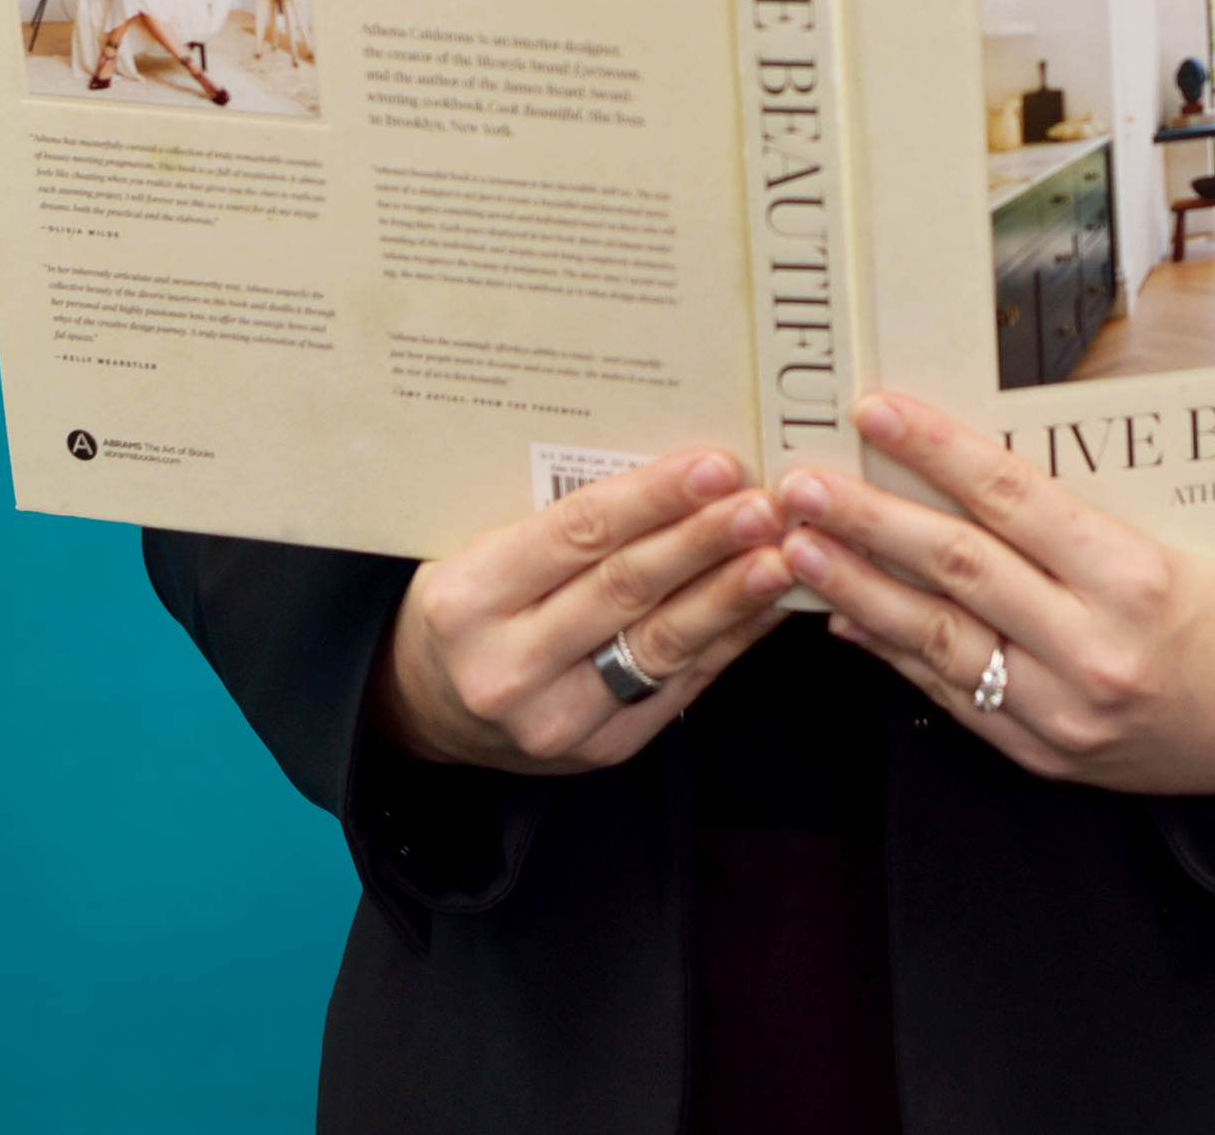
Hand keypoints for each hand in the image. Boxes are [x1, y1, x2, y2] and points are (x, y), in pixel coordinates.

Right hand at [374, 448, 791, 775]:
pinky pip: (679, 685)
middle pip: (624, 589)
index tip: (717, 465)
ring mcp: (555, 719)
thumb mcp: (484, 547)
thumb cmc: (471, 605)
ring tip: (781, 554)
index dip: (654, 499)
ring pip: (660, 644)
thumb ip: (565, 518)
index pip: (577, 535)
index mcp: (468, 598)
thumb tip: (677, 472)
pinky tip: (764, 604)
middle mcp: (507, 666)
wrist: (434, 708)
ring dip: (729, 595)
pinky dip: (728, 639)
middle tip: (765, 504)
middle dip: (704, 542)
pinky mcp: (602, 749)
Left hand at [777, 393, 1214, 797]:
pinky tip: (843, 615)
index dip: (935, 451)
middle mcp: (1093, 648)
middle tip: (799, 482)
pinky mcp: (1043, 755)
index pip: (1012, 499)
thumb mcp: (1174, 536)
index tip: (876, 412)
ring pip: (936, 637)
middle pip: (957, 567)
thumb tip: (969, 467)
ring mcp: (1062, 712)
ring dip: (855, 587)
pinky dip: (890, 650)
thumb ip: (1076, 510)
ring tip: (794, 546)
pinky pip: (949, 694)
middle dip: (866, 520)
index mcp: (1134, 577)